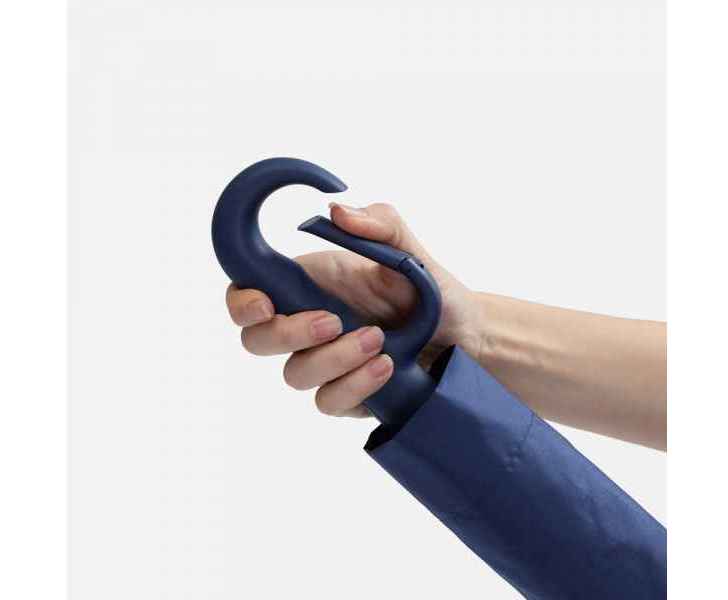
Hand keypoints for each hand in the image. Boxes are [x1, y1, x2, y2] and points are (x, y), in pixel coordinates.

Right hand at [225, 203, 480, 417]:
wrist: (466, 336)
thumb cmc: (433, 290)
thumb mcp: (410, 251)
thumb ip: (379, 224)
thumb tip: (336, 211)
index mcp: (310, 284)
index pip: (248, 292)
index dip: (241, 301)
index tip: (264, 304)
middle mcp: (308, 324)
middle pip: (256, 340)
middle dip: (287, 333)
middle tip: (332, 321)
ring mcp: (324, 362)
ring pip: (294, 375)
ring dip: (333, 358)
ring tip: (379, 339)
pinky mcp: (345, 394)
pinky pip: (328, 401)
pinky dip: (355, 385)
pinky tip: (387, 367)